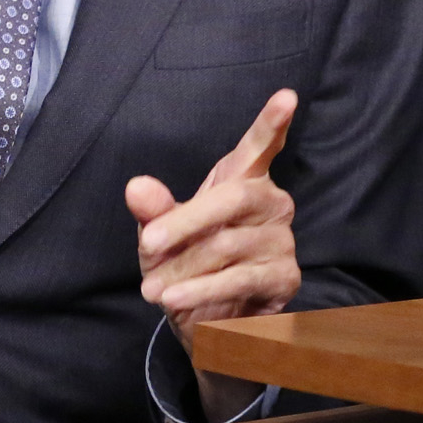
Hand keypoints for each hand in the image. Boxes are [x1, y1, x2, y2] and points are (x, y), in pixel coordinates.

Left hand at [132, 89, 302, 337]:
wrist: (206, 326)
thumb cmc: (187, 269)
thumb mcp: (160, 240)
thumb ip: (153, 211)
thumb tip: (136, 186)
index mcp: (242, 182)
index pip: (260, 147)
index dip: (271, 123)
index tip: (286, 96)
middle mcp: (270, 204)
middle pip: (234, 197)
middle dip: (186, 220)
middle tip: (149, 244)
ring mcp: (282, 240)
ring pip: (229, 243)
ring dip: (184, 269)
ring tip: (152, 289)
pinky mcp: (285, 276)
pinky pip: (241, 277)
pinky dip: (202, 289)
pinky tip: (174, 299)